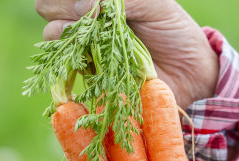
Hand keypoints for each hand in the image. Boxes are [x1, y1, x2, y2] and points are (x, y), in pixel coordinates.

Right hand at [35, 0, 218, 107]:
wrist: (190, 74)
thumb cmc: (175, 31)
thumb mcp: (155, 5)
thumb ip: (123, 0)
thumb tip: (83, 6)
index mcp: (102, 2)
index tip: (88, 5)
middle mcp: (89, 21)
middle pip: (48, 7)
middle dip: (61, 9)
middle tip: (86, 17)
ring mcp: (87, 48)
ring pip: (52, 34)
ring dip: (65, 32)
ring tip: (88, 37)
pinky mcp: (91, 76)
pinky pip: (67, 67)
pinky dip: (73, 60)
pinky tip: (90, 58)